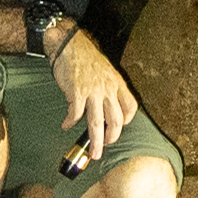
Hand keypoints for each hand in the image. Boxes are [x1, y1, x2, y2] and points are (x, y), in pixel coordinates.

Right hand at [51, 27, 138, 164]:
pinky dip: (71, 122)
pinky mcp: (77, 93)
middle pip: (115, 120)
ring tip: (93, 152)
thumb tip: (104, 107)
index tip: (118, 127)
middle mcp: (109, 89)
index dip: (126, 120)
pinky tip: (66, 125)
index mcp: (118, 84)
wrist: (70, 45)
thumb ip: (108, 88)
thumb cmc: (87, 59)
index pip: (131, 107)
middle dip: (111, 138)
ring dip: (95, 141)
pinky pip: (76, 114)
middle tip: (105, 148)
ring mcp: (93, 92)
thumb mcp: (106, 72)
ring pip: (97, 123)